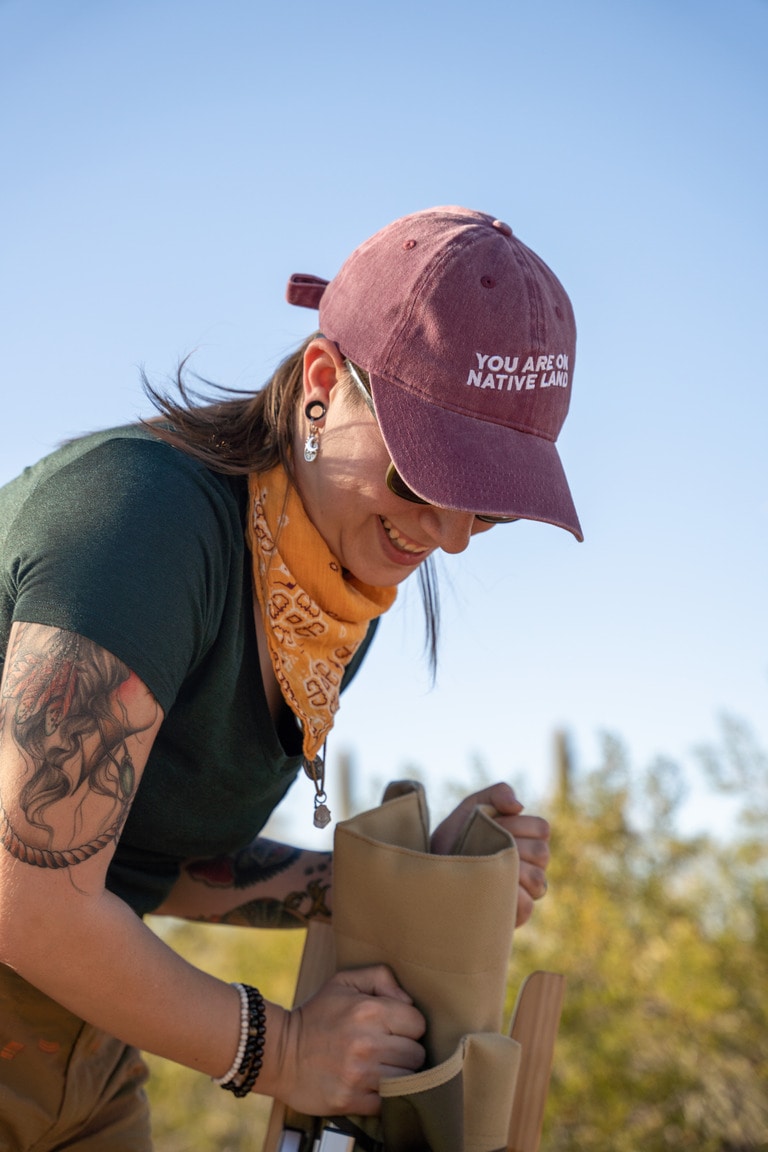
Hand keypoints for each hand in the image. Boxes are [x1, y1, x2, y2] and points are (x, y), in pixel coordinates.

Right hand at [268, 966, 425, 1115]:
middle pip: (417, 1054)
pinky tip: (371, 1084)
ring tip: (381, 1066)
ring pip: (407, 1080)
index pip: (418, 1023)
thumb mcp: (344, 982)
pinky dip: (384, 1096)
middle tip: (387, 1048)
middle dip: (406, 1050)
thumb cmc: (317, 1015)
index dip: (409, 1025)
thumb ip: (380, 978)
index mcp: (368, 1011)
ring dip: (398, 1075)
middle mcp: (367, 1043)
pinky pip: (388, 1102)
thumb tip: (408, 1001)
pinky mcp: (351, 1101)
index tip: (395, 1028)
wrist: (278, 1052)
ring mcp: (359, 1075)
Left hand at [430, 783, 549, 927]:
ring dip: (513, 872)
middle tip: (484, 847)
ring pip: (539, 881)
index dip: (518, 825)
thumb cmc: (455, 835)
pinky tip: (490, 888)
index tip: (493, 825)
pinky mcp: (515, 913)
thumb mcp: (472, 806)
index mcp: (527, 838)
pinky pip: (527, 906)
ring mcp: (526, 890)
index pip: (542, 828)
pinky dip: (511, 897)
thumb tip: (519, 806)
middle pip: (542, 853)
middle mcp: (532, 865)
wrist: (432, 867)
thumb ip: (496, 794)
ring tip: (487, 868)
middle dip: (512, 846)